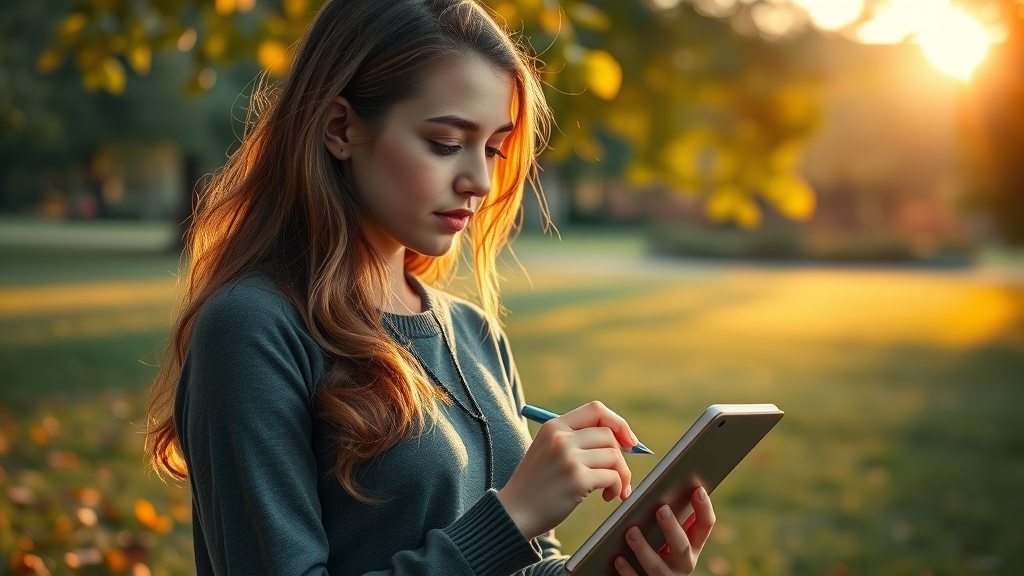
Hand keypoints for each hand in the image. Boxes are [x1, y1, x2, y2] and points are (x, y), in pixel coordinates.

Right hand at [497, 401, 636, 539]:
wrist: (515, 513)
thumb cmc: (537, 485)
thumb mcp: (548, 450)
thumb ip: (576, 440)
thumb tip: (622, 440)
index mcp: (554, 426)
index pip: (596, 410)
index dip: (617, 423)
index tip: (628, 441)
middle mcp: (561, 438)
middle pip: (609, 435)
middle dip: (621, 456)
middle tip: (619, 474)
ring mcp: (568, 458)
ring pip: (614, 456)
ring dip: (621, 475)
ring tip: (613, 489)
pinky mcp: (577, 480)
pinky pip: (612, 477)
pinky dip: (617, 488)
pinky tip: (608, 497)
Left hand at [614, 486, 715, 575]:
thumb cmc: (659, 548)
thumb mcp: (672, 536)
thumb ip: (672, 518)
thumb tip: (663, 487)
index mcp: (692, 546)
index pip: (705, 526)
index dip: (704, 508)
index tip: (697, 489)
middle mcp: (684, 563)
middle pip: (682, 547)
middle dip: (672, 528)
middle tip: (661, 509)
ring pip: (657, 567)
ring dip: (644, 549)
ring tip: (631, 532)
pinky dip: (627, 570)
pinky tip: (618, 558)